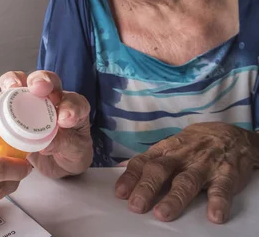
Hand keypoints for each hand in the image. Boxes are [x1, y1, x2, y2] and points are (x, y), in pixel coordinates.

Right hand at [0, 70, 92, 177]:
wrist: (57, 162)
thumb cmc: (71, 152)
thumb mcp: (74, 152)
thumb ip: (63, 144)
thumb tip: (46, 144)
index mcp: (73, 107)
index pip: (74, 101)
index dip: (69, 106)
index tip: (64, 120)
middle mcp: (53, 98)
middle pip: (48, 80)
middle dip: (42, 80)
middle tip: (38, 88)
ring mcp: (31, 101)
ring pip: (22, 81)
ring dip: (15, 81)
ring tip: (11, 88)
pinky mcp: (14, 108)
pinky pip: (5, 98)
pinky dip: (0, 97)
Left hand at [114, 122, 258, 223]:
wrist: (231, 134)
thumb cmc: (193, 143)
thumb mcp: (168, 145)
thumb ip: (147, 159)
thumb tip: (118, 167)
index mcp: (165, 150)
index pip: (143, 162)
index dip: (130, 177)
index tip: (120, 193)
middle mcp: (182, 157)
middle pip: (161, 170)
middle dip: (147, 188)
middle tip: (136, 205)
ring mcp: (204, 165)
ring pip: (187, 181)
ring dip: (174, 198)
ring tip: (162, 214)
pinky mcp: (226, 174)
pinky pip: (222, 188)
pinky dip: (219, 202)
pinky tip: (213, 215)